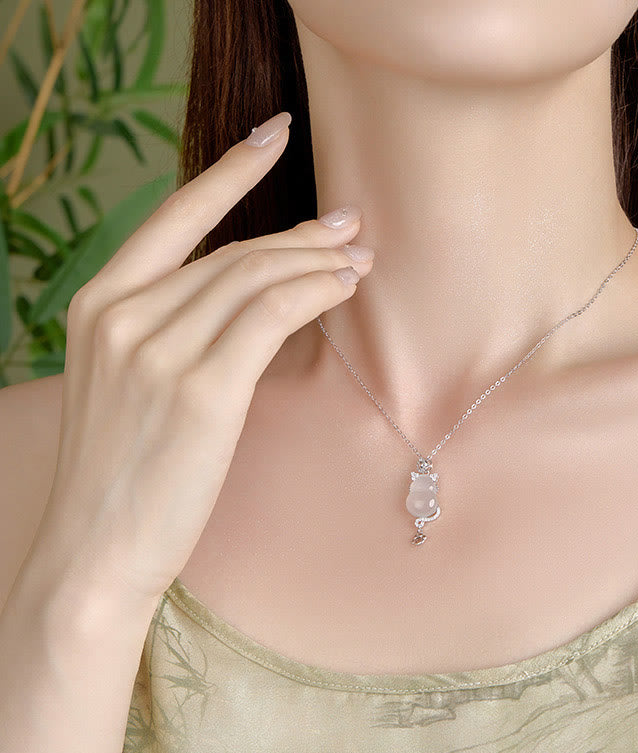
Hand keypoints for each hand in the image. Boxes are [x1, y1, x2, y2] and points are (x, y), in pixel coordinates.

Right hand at [35, 111, 372, 603]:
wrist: (96, 551)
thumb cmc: (124, 472)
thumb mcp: (131, 383)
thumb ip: (175, 330)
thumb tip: (251, 294)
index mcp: (98, 305)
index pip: (176, 216)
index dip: (231, 169)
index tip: (275, 134)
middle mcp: (122, 315)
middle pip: (232, 251)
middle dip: (301, 234)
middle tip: (350, 227)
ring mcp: (158, 349)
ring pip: (256, 277)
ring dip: (317, 262)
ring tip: (359, 260)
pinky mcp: (201, 388)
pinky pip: (271, 315)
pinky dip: (314, 293)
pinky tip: (344, 289)